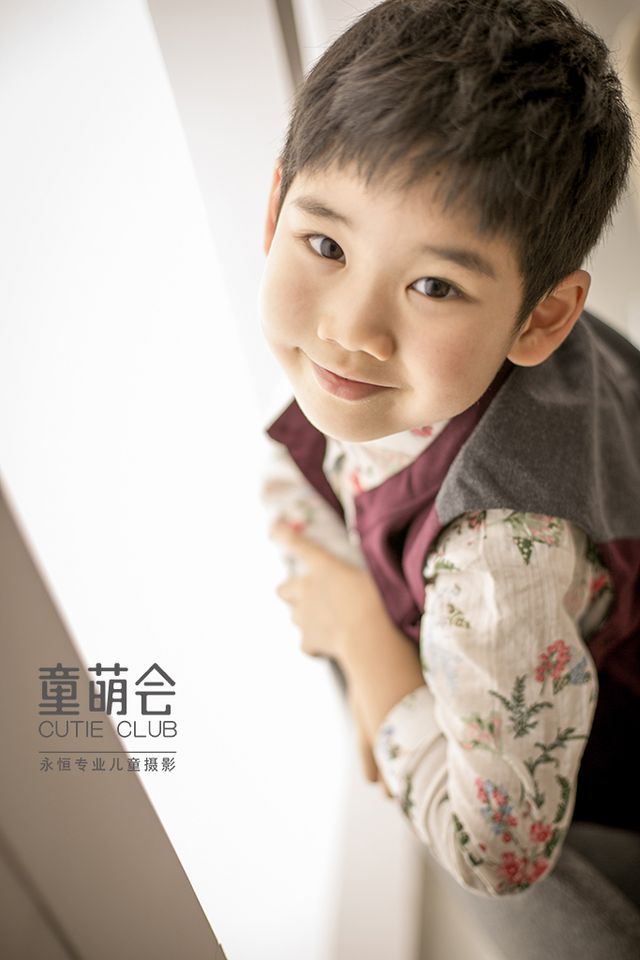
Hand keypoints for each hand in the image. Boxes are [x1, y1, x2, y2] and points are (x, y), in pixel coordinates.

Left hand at [269, 520, 387, 663]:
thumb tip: (355, 575)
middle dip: (292, 592)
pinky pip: (307, 642)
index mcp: (324, 566)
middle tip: (310, 596)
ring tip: (329, 622)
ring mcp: (303, 616)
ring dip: (306, 617)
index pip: (298, 544)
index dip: (282, 534)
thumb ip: (355, 573)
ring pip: (295, 616)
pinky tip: (332, 645)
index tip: (274, 528)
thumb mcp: (370, 575)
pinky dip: (315, 644)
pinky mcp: (307, 640)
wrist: (368, 636)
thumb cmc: (377, 600)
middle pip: (283, 589)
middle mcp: (306, 589)